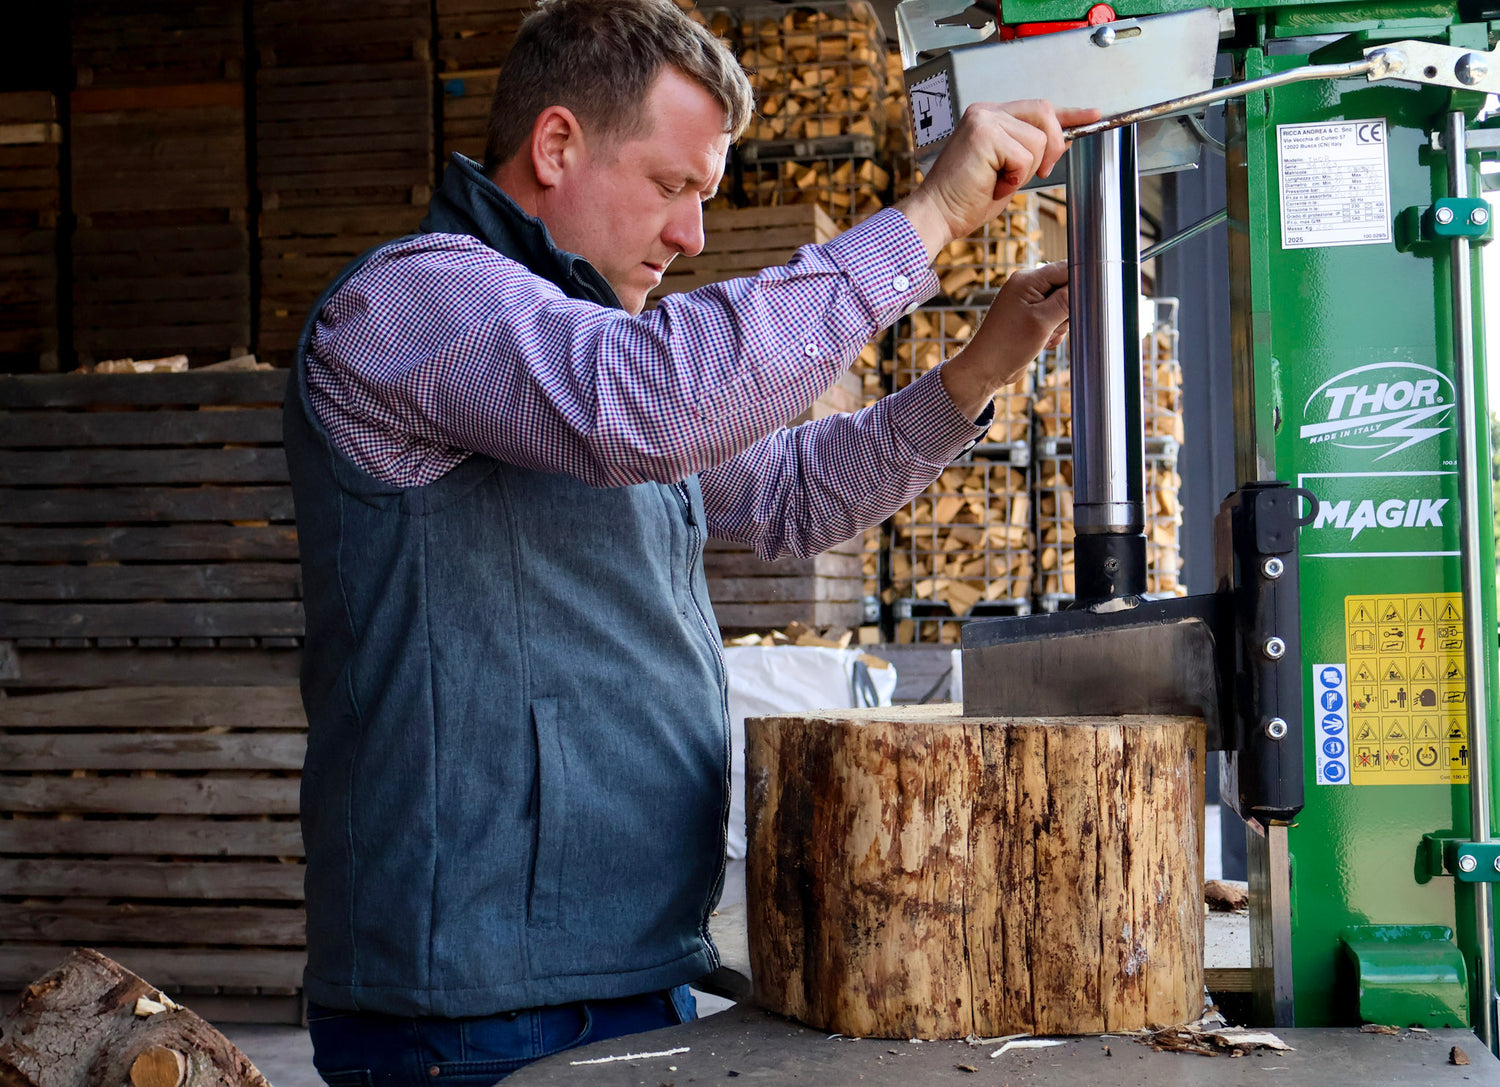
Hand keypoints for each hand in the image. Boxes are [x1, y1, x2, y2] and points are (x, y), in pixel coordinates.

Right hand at [896, 100, 1099, 259]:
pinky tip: (992, 184)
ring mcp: (984, 120)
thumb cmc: (965, 201)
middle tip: (1040, 172)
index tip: (1093, 115)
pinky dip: (1014, 178)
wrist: (936, 215)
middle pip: (1044, 111)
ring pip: (1036, 140)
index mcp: (989, 117)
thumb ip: (1032, 153)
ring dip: (1025, 170)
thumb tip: (1062, 141)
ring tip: (998, 182)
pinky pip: (1024, 156)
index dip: (1069, 113)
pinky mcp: (984, 134)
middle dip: (1052, 145)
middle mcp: (986, 111)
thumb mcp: (1009, 173)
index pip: (1038, 108)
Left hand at [939, 262, 1070, 421]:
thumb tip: (1085, 284)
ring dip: (1060, 326)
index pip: (1065, 269)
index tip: (1082, 304)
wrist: (986, 370)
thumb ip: (1066, 301)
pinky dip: (1053, 333)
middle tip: (1053, 326)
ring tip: (1044, 337)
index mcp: (1027, 280)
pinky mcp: (1030, 319)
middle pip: (1066, 289)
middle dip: (1067, 311)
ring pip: (1063, 308)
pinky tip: (1042, 343)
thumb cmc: (1007, 346)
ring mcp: (1028, 304)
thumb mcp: (1042, 322)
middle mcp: (1027, 288)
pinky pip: (1054, 321)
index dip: (1079, 284)